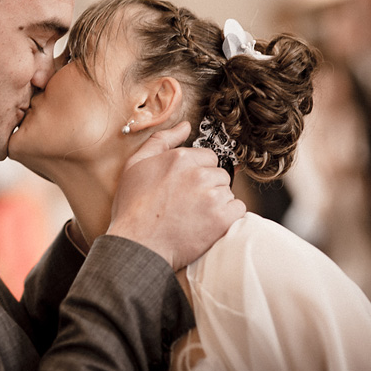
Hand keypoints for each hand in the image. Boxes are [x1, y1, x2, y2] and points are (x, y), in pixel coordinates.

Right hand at [106, 121, 245, 270]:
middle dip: (208, 187)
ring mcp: (212, 196)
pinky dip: (226, 217)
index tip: (186, 187)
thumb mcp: (136, 165)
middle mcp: (198, 173)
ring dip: (216, 203)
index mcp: (180, 158)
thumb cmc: (133, 208)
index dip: (197, 172)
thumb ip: (162, 140)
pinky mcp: (222, 218)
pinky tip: (206, 224)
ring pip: (228, 192)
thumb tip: (185, 126)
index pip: (207, 157)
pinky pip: (237, 210)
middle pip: (219, 174)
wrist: (138, 245)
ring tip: (194, 216)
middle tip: (188, 203)